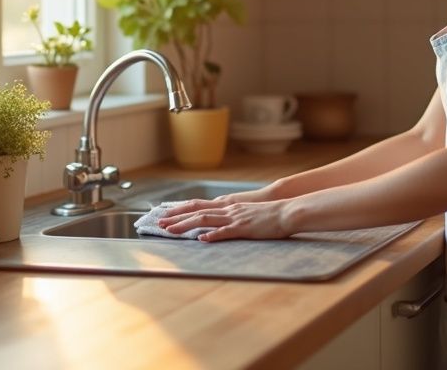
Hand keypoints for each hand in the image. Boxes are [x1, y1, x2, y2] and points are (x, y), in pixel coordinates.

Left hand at [158, 198, 293, 241]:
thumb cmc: (269, 215)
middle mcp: (227, 209)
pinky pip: (225, 231)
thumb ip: (231, 216)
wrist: (286, 211)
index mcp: (227, 206)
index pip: (198, 206)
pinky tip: (201, 239)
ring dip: (186, 225)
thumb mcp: (246, 212)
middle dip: (176, 218)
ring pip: (205, 220)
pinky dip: (212, 235)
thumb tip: (219, 224)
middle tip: (160, 223)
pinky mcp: (244, 228)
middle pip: (196, 212)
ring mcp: (235, 218)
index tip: (166, 215)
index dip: (181, 211)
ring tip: (171, 231)